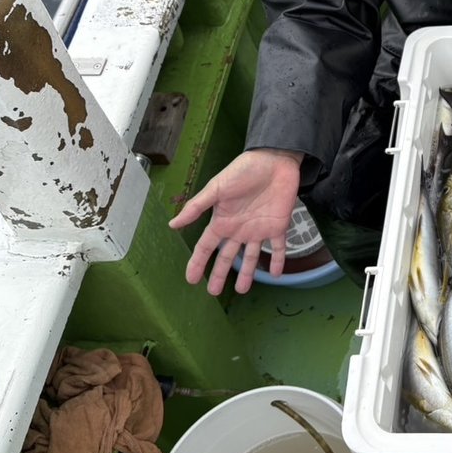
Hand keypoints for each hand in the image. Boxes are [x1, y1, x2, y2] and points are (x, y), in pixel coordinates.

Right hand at [169, 148, 302, 293]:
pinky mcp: (278, 225)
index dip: (197, 263)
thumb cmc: (243, 171)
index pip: (206, 247)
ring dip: (248, 273)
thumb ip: (197, 207)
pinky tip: (275, 274)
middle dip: (219, 274)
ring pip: (251, 257)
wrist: (274, 160)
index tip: (190, 280)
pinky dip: (278, 261)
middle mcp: (239, 229)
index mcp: (222, 221)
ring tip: (244, 290)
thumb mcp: (216, 188)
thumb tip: (172, 224)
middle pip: (226, 257)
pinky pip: (279, 247)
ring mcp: (258, 229)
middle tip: (213, 293)